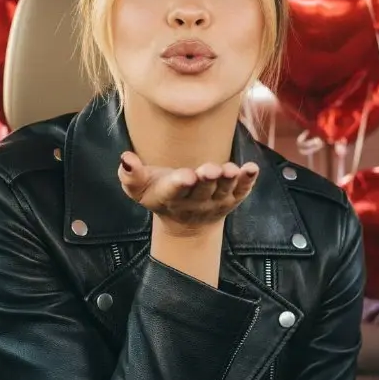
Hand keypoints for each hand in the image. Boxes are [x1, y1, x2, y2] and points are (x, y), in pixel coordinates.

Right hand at [118, 152, 258, 233]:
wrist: (186, 221)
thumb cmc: (160, 194)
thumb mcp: (139, 188)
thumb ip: (130, 175)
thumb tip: (126, 158)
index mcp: (171, 197)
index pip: (175, 190)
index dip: (180, 183)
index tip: (185, 176)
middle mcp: (196, 201)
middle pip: (203, 189)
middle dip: (207, 179)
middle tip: (210, 169)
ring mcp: (217, 200)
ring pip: (224, 189)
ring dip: (229, 179)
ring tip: (231, 169)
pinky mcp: (234, 197)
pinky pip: (243, 190)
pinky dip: (249, 180)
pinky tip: (252, 168)